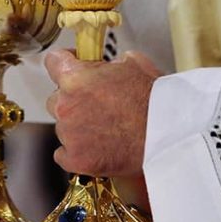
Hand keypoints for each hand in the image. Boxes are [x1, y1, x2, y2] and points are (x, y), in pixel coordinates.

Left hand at [44, 49, 161, 177]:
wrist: (167, 135)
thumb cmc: (155, 100)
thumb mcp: (134, 64)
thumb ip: (110, 63)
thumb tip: (107, 67)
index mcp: (75, 78)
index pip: (53, 61)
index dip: (65, 62)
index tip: (74, 66)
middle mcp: (65, 105)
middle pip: (56, 99)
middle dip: (72, 100)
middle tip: (97, 105)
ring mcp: (68, 134)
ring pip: (62, 127)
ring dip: (77, 127)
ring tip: (105, 129)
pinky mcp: (76, 159)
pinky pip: (64, 154)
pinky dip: (76, 152)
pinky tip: (96, 147)